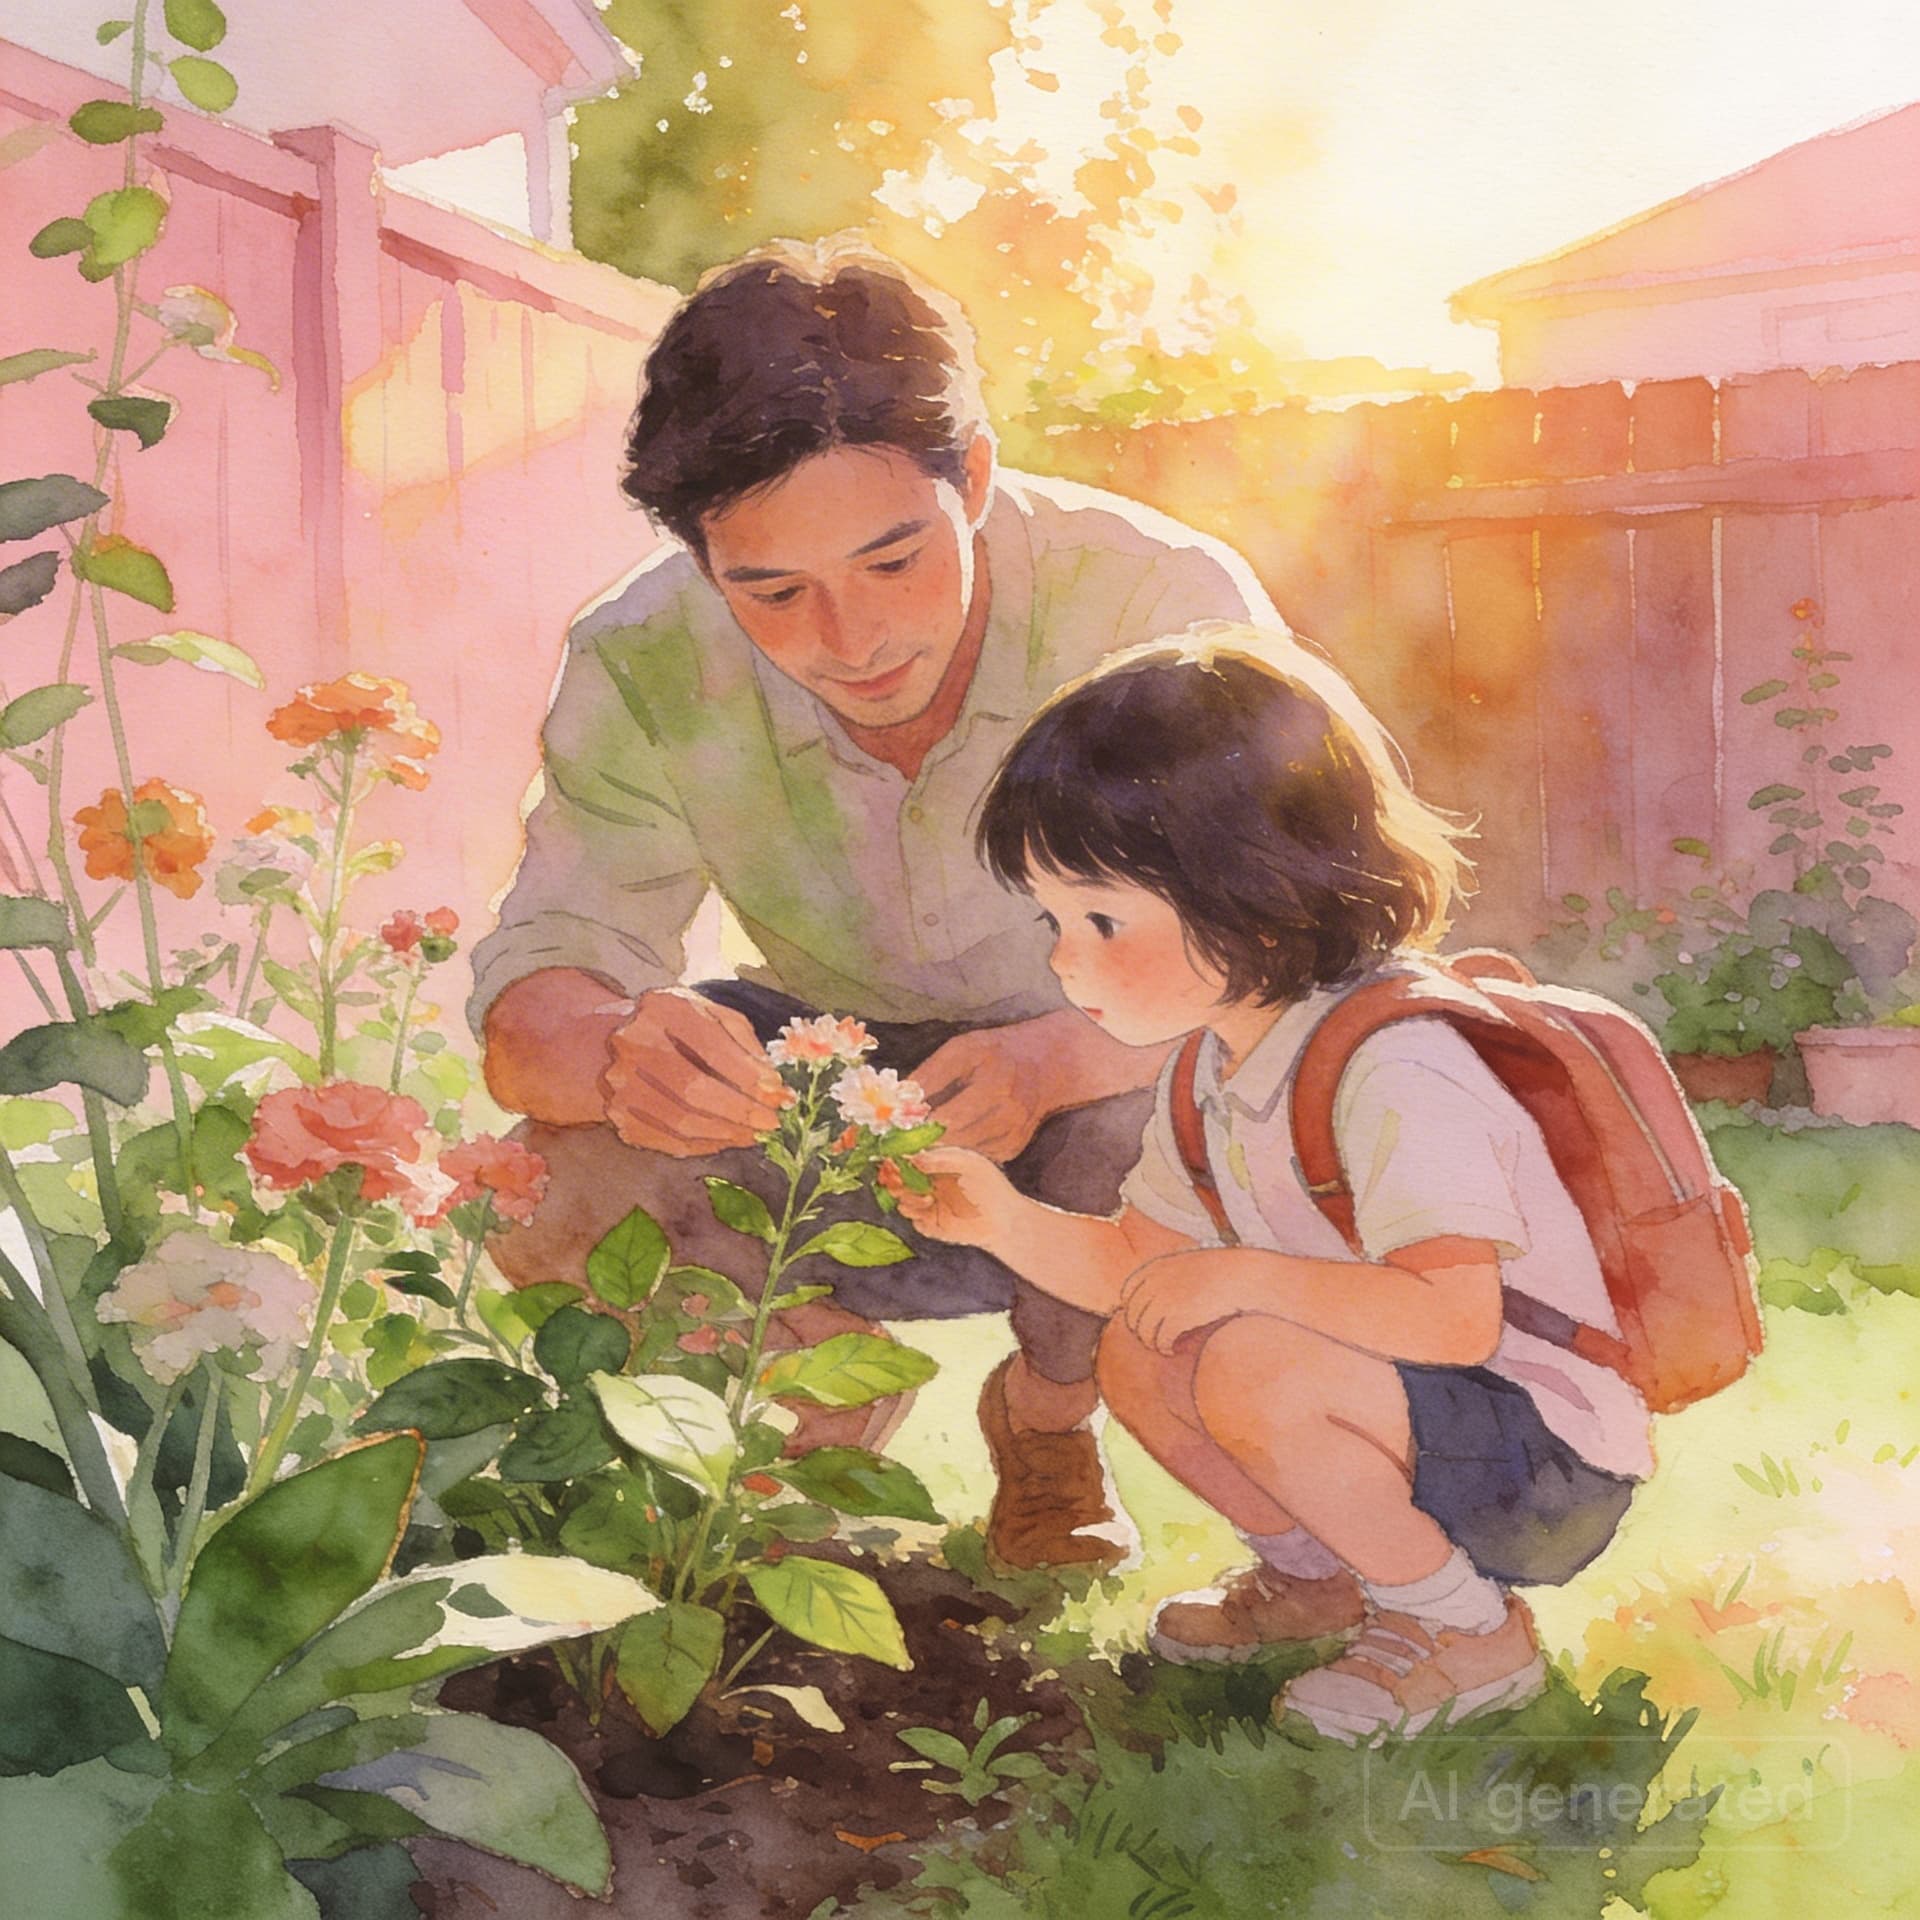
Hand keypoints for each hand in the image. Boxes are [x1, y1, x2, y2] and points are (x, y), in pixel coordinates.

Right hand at [601, 988, 789, 1156]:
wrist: (623, 1040)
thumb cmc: (679, 1026)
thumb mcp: (712, 1015)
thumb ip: (743, 1041)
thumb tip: (772, 1085)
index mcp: (662, 1008)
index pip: (710, 1047)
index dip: (748, 1076)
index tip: (778, 1094)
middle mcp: (633, 1044)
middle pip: (693, 1089)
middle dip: (740, 1110)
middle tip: (771, 1122)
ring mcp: (620, 1083)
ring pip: (681, 1121)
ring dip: (725, 1132)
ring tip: (753, 1134)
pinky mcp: (619, 1115)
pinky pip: (668, 1140)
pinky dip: (704, 1145)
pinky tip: (726, 1139)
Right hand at [883, 1145, 1019, 1250]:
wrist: (1004, 1220)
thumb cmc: (990, 1186)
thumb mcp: (968, 1163)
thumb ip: (940, 1158)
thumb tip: (912, 1157)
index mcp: (935, 1164)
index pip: (907, 1157)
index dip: (896, 1158)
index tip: (891, 1159)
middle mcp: (928, 1183)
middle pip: (897, 1179)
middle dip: (893, 1179)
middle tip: (897, 1179)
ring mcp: (927, 1204)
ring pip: (901, 1199)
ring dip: (907, 1197)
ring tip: (927, 1198)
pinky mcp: (930, 1224)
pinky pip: (912, 1219)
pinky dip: (915, 1213)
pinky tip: (929, 1208)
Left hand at [912, 1019, 1065, 1161]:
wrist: (1044, 1064)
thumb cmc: (995, 1052)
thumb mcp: (962, 1049)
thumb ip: (931, 1074)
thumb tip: (899, 1102)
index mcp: (995, 1083)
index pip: (948, 1117)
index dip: (918, 1125)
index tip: (894, 1126)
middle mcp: (1010, 1112)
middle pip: (956, 1139)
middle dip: (924, 1139)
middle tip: (899, 1137)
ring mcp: (1014, 1133)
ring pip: (965, 1153)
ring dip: (938, 1149)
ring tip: (918, 1137)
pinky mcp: (1013, 1147)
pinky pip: (977, 1158)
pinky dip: (959, 1152)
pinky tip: (947, 1139)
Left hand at [1119, 1251, 1249, 1352]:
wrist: (1242, 1276)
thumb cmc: (1221, 1273)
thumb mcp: (1189, 1265)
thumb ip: (1169, 1278)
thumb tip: (1155, 1300)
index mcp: (1156, 1267)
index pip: (1128, 1292)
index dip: (1134, 1308)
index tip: (1146, 1319)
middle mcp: (1155, 1282)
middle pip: (1133, 1314)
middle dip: (1141, 1329)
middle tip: (1155, 1338)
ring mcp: (1164, 1299)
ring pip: (1143, 1330)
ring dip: (1151, 1342)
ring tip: (1163, 1346)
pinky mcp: (1176, 1317)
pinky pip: (1160, 1340)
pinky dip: (1164, 1348)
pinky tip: (1172, 1350)